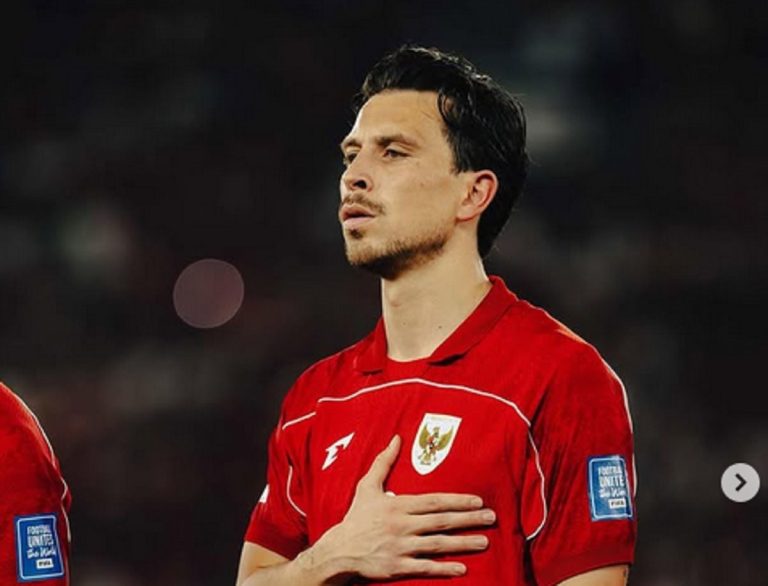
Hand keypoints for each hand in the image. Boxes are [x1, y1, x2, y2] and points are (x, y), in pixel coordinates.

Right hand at [313, 435, 494, 581]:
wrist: (338, 550)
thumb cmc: (356, 517)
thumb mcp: (367, 486)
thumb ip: (384, 462)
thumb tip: (397, 438)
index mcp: (398, 505)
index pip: (434, 501)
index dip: (458, 500)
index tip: (478, 500)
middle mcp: (402, 525)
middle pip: (441, 521)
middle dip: (468, 519)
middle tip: (492, 518)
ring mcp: (400, 547)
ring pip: (437, 544)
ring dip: (463, 543)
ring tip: (484, 542)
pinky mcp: (397, 567)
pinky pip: (425, 567)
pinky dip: (443, 568)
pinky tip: (462, 568)